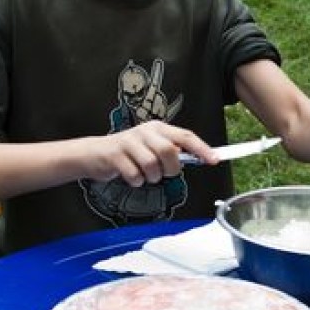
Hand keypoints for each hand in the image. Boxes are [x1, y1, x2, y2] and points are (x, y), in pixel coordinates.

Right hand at [78, 121, 217, 186]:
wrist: (94, 154)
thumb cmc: (129, 154)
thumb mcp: (152, 147)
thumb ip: (172, 151)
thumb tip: (198, 158)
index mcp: (158, 128)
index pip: (185, 136)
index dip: (201, 148)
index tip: (214, 159)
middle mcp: (145, 132)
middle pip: (169, 151)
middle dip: (170, 168)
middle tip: (164, 172)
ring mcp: (129, 142)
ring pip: (152, 165)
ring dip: (151, 177)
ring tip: (143, 173)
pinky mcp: (115, 155)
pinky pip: (135, 175)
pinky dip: (135, 181)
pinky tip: (130, 175)